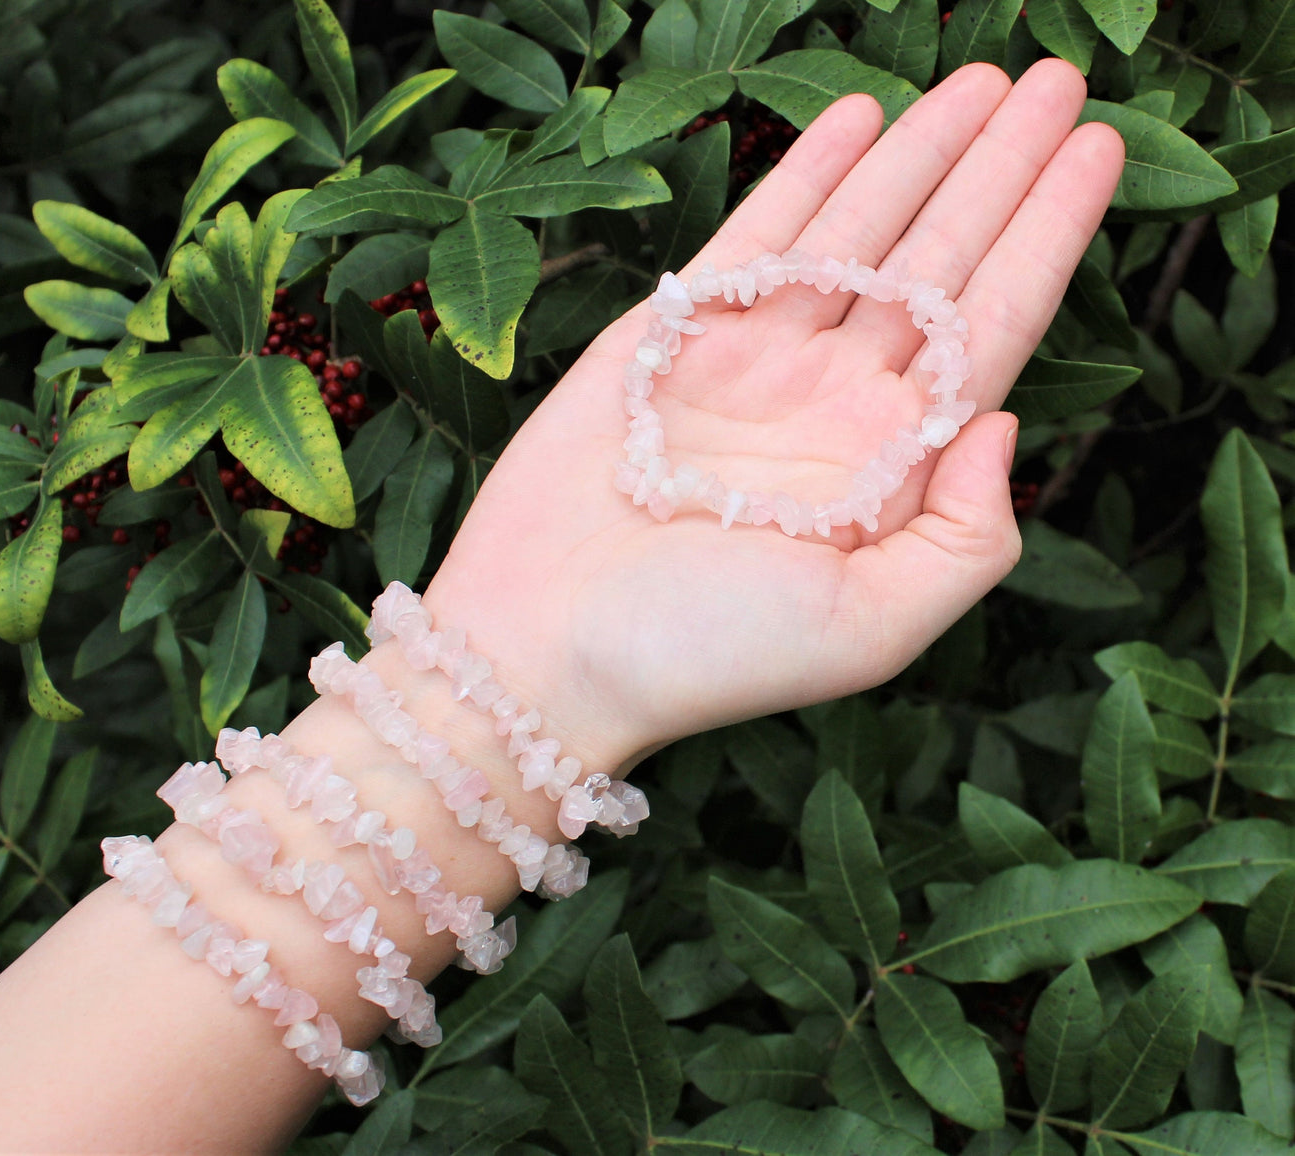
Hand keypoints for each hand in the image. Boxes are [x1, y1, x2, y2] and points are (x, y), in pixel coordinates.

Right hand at [424, 59, 1124, 774]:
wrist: (542, 645)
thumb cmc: (700, 654)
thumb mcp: (866, 631)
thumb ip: (963, 542)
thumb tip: (1001, 427)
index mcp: (887, 468)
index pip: (990, 330)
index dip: (1049, 238)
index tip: (1097, 154)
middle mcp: (831, 404)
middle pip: (938, 261)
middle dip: (1000, 171)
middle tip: (1058, 84)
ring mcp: (753, 364)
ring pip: (857, 234)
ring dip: (920, 154)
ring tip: (981, 81)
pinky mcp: (674, 337)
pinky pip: (754, 237)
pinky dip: (806, 175)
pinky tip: (860, 119)